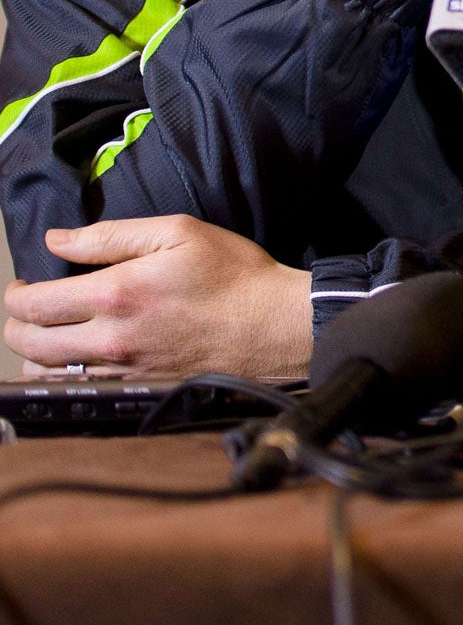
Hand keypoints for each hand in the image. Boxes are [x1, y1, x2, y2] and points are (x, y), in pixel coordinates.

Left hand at [3, 217, 312, 379]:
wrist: (274, 325)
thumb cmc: (234, 275)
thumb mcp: (179, 232)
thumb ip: (111, 235)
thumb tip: (58, 240)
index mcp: (116, 293)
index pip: (33, 304)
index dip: (16, 294)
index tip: (24, 285)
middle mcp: (111, 338)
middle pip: (29, 344)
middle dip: (17, 325)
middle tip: (30, 310)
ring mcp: (123, 370)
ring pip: (47, 375)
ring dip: (37, 356)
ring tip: (51, 336)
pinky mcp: (138, 390)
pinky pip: (79, 392)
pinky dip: (66, 378)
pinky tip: (78, 361)